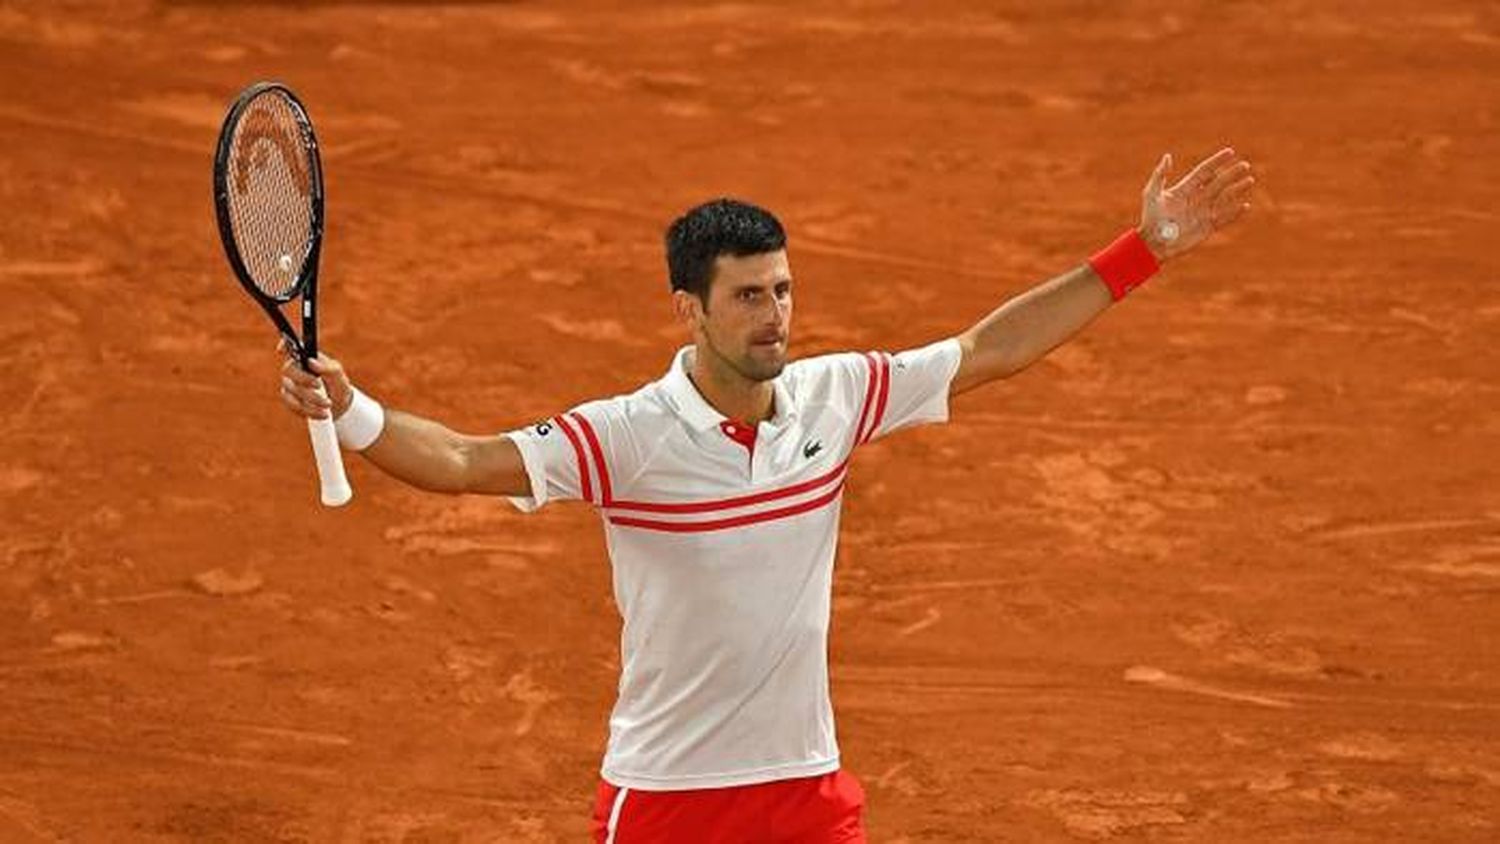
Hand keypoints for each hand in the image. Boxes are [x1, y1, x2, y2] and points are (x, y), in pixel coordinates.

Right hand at [277, 339, 353, 420]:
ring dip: (311, 399)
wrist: (339, 404)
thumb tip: (311, 362)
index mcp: (305, 357)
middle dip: (304, 379)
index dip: (283, 345)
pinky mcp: (290, 400)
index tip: (281, 350)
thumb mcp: (337, 374)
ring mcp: (290, 384)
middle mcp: (294, 368)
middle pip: (288, 370)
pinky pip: (292, 405)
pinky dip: (309, 410)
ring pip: (291, 390)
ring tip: (328, 404)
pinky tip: (322, 413)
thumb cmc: (337, 383)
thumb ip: (327, 367)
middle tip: (319, 386)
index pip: (290, 347)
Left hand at [1138, 147, 1255, 260]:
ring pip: (1224, 198)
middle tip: (1245, 165)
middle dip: (1231, 174)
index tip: (1230, 152)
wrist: (1153, 243)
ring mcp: (1203, 212)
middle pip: (1218, 182)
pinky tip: (1245, 205)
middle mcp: (1196, 198)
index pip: (1204, 171)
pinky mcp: (1207, 227)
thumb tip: (1167, 156)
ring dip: (1237, 189)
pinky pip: (1224, 218)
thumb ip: (1160, 176)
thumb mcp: (1152, 194)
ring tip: (1249, 180)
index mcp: (1184, 188)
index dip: (1217, 162)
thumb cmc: (1150, 218)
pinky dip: (1234, 212)